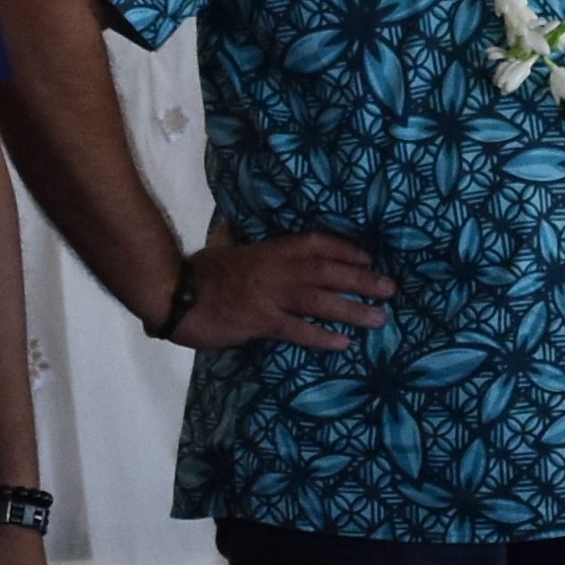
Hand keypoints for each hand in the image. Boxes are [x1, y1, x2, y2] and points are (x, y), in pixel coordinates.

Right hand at [171, 234, 393, 352]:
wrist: (173, 293)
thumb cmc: (199, 271)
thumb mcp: (222, 246)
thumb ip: (233, 235)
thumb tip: (232, 221)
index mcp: (270, 249)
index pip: (316, 244)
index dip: (345, 249)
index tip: (369, 257)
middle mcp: (276, 269)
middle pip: (327, 271)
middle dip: (361, 279)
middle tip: (390, 289)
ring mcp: (270, 295)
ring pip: (319, 300)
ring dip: (352, 309)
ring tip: (379, 318)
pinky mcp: (260, 321)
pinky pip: (296, 329)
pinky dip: (320, 336)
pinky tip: (342, 343)